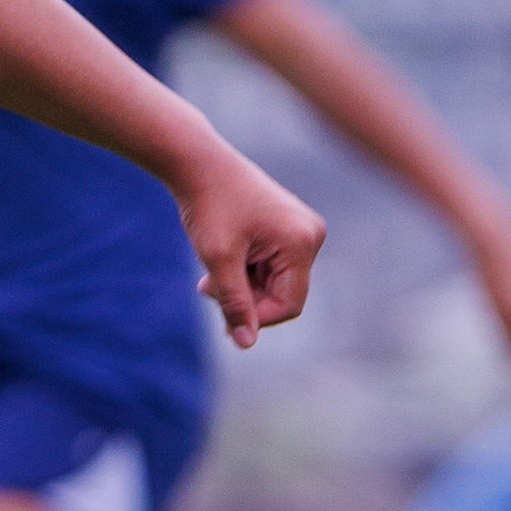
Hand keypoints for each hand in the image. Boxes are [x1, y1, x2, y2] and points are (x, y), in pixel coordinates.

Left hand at [175, 145, 323, 349]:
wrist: (200, 166)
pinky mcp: (288, 229)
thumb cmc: (209, 207)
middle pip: (282, 295)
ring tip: (210, 271)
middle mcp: (311, 236)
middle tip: (207, 287)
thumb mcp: (218, 260)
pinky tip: (222, 257)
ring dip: (240, 284)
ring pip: (273, 282)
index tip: (221, 308)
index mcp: (302, 243)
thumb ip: (234, 303)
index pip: (289, 306)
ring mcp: (302, 231)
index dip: (255, 316)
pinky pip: (270, 266)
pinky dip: (244, 270)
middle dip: (245, 297)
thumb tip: (246, 344)